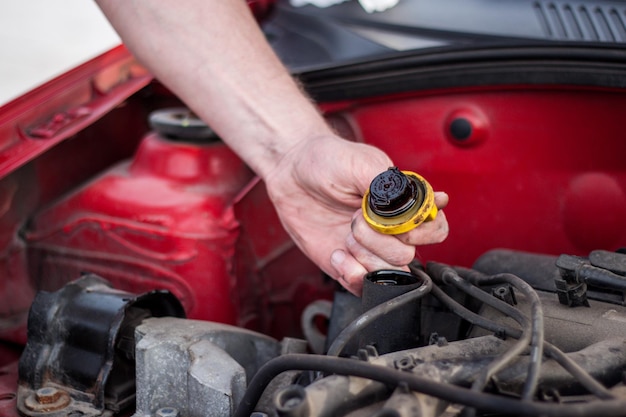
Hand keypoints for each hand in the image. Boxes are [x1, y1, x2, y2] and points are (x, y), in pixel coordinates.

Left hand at [264, 135, 448, 295]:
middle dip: (380, 241)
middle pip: (409, 256)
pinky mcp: (348, 264)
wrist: (291, 174)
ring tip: (346, 236)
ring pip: (389, 274)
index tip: (397, 222)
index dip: (421, 232)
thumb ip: (388, 186)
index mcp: (402, 203)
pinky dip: (351, 273)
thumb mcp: (361, 163)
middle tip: (356, 220)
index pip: (435, 228)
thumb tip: (412, 205)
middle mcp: (390, 229)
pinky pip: (362, 286)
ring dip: (365, 257)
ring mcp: (369, 249)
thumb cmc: (327, 160)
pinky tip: (337, 253)